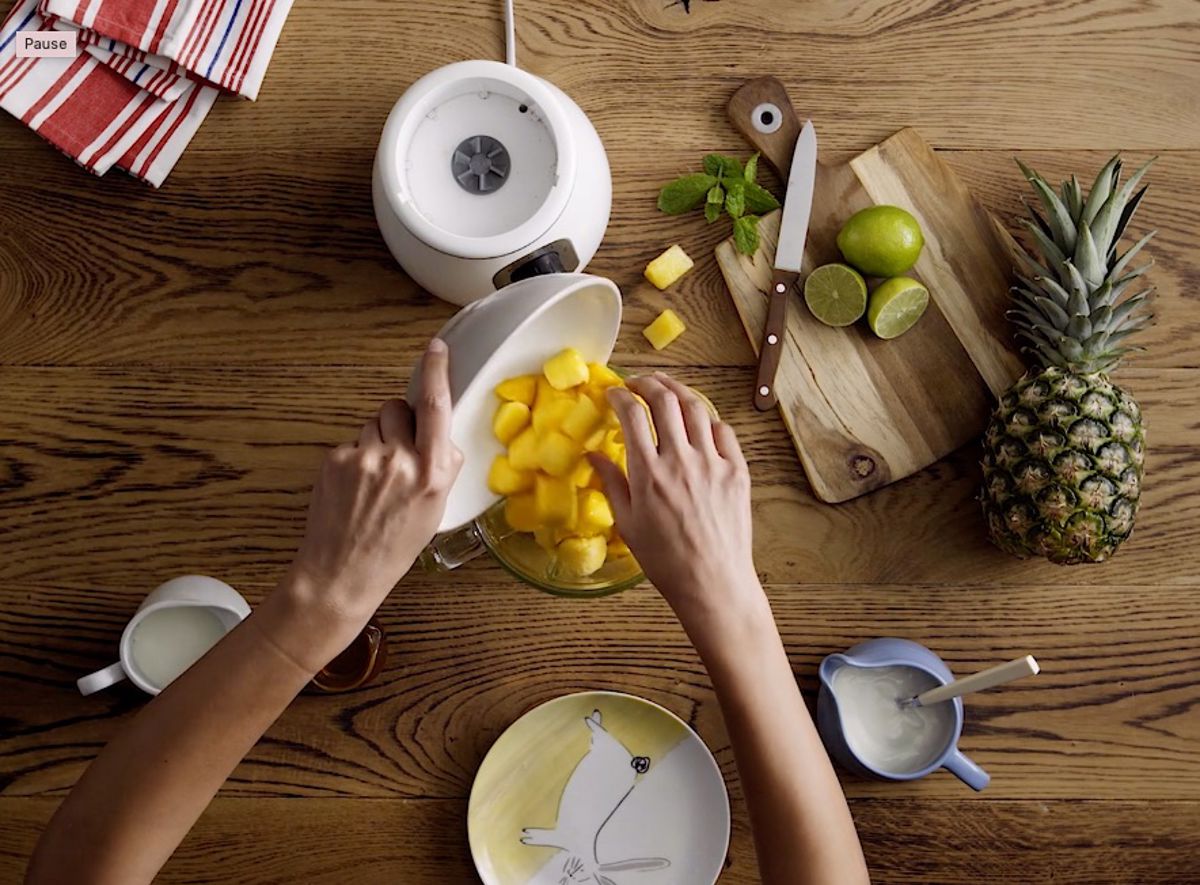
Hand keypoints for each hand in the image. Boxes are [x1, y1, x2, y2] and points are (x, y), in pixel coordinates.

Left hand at [264, 339, 462, 669]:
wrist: (342, 572)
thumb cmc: (393, 547)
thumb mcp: (435, 511)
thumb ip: (440, 468)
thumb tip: (441, 439)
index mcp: (430, 473)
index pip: (434, 407)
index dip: (436, 373)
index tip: (436, 350)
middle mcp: (398, 461)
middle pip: (399, 410)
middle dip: (400, 424)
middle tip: (398, 458)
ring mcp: (363, 458)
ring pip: (373, 424)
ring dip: (377, 441)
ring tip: (374, 480)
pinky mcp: (335, 460)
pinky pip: (353, 442)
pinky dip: (356, 458)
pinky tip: (355, 488)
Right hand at [589, 373, 764, 631]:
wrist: (712, 582)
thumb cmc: (665, 560)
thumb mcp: (628, 523)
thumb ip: (612, 483)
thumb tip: (593, 455)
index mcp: (648, 473)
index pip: (632, 414)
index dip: (620, 395)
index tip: (613, 393)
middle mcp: (681, 460)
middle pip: (665, 400)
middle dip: (648, 382)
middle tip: (638, 383)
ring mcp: (713, 463)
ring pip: (696, 408)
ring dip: (678, 391)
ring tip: (667, 390)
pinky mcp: (737, 471)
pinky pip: (723, 432)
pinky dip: (708, 420)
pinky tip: (698, 424)